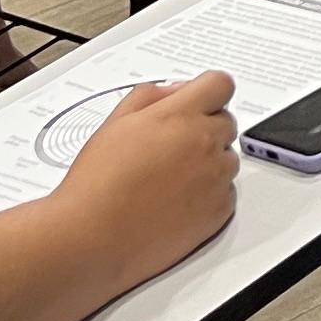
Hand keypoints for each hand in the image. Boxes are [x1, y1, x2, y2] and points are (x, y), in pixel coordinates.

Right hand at [53, 73, 239, 278]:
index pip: (220, 84)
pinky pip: (227, 192)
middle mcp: (204, 143)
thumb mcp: (116, 123)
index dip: (208, 91)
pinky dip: (210, 195)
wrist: (92, 237)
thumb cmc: (97, 184)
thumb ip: (151, 96)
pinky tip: (176, 201)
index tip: (199, 101)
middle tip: (171, 148)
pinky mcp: (219, 211)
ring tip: (168, 180)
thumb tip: (176, 91)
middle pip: (226, 121)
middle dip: (204, 128)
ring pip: (227, 158)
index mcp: (180, 116)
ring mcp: (215, 178)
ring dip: (208, 163)